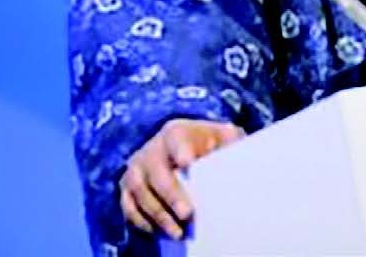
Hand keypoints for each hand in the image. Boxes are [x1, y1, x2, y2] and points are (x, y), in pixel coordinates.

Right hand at [120, 117, 243, 238]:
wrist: (182, 151)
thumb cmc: (207, 145)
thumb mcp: (222, 137)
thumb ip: (230, 141)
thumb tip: (238, 148)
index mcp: (175, 132)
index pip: (176, 139)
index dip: (181, 150)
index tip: (188, 163)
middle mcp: (151, 149)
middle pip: (156, 171)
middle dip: (171, 194)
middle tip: (187, 214)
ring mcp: (136, 169)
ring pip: (140, 192)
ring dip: (158, 214)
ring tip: (177, 232)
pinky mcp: (127, 189)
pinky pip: (129, 207)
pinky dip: (142, 221)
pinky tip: (159, 233)